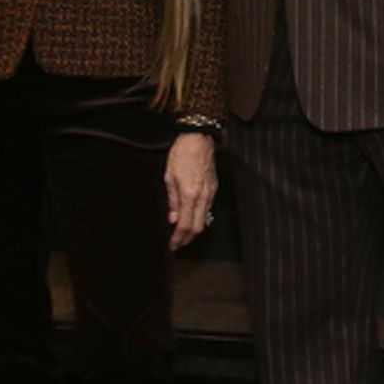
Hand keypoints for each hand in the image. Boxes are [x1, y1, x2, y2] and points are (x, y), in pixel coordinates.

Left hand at [165, 132, 216, 250]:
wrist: (198, 137)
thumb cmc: (182, 154)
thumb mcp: (169, 177)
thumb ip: (172, 201)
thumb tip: (173, 218)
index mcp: (190, 194)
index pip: (185, 225)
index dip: (178, 238)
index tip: (172, 245)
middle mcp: (203, 196)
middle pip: (198, 227)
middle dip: (187, 239)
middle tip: (177, 244)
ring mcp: (211, 192)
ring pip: (205, 219)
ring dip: (194, 229)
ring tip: (183, 234)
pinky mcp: (214, 187)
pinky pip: (208, 209)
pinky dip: (200, 218)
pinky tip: (192, 218)